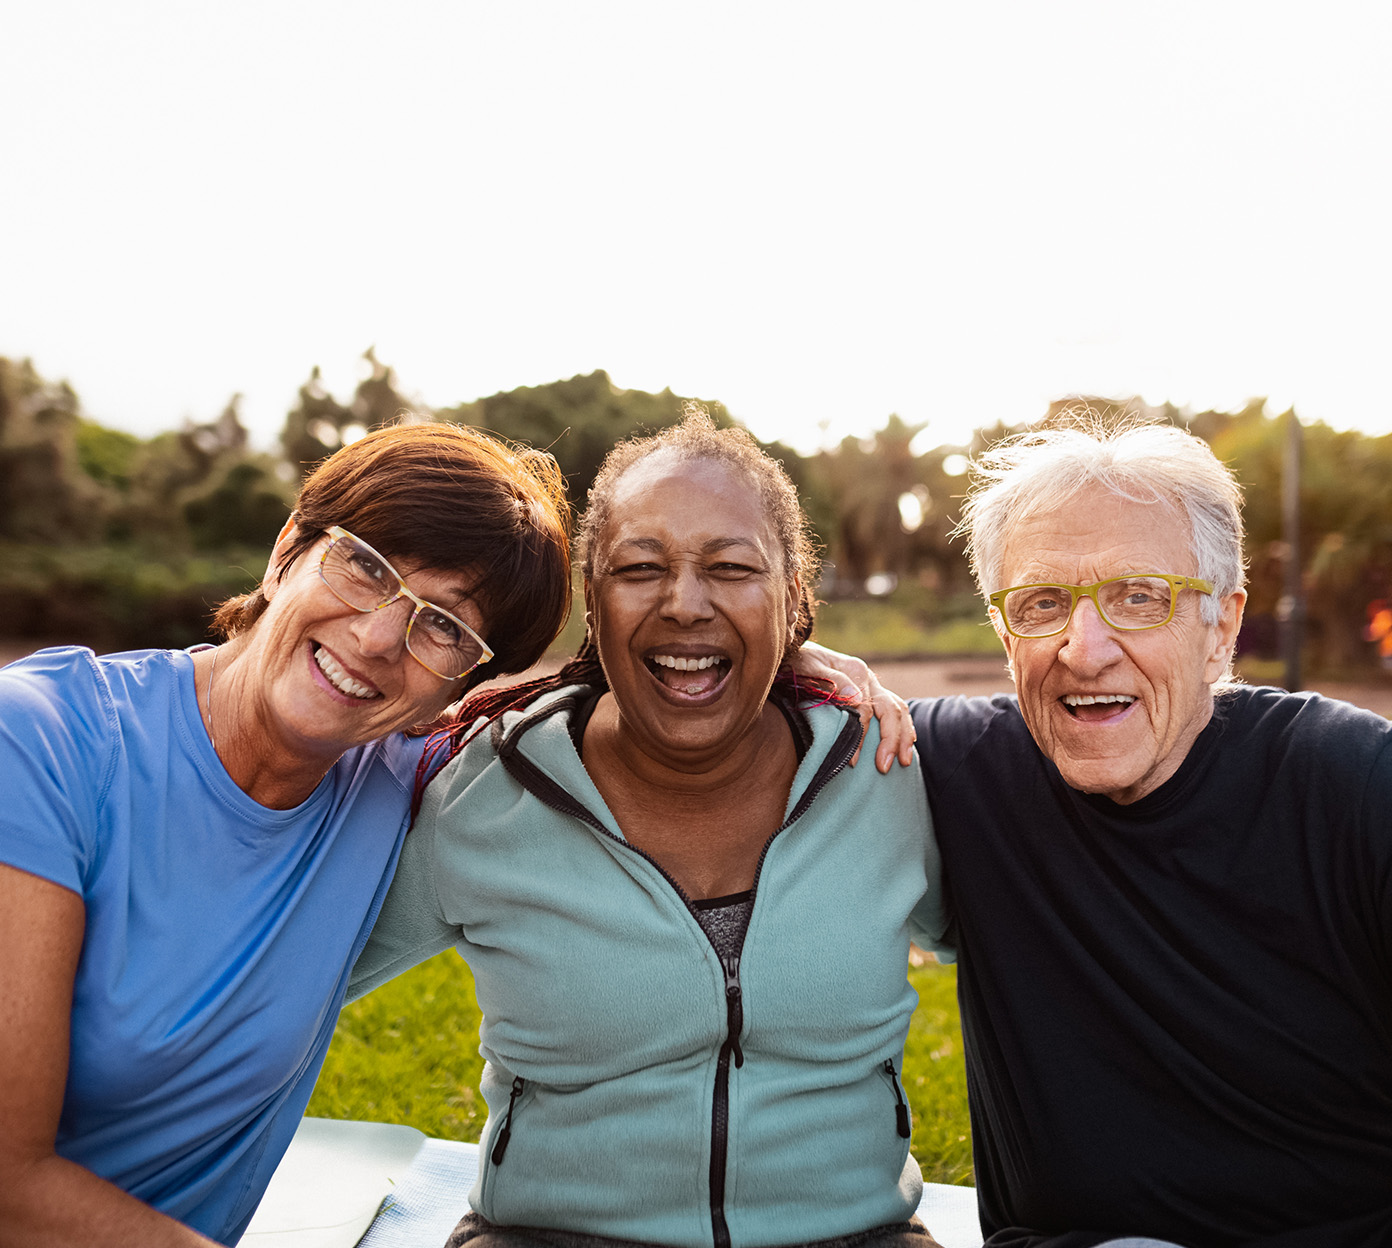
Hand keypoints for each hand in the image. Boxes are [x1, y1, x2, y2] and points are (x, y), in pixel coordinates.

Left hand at [791, 643, 915, 772]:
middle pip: (890, 710)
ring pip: (899, 710)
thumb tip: (857, 699)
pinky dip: (904, 727)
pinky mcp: (870, 693)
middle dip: (891, 740)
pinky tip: (905, 745)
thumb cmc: (797, 662)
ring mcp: (872, 686)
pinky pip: (895, 709)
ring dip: (904, 736)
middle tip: (884, 767)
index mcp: (856, 671)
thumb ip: (832, 681)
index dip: (861, 736)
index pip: (866, 710)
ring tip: (904, 762)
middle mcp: (868, 678)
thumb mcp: (808, 668)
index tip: (853, 761)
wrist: (793, 652)